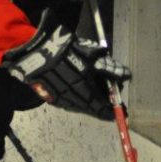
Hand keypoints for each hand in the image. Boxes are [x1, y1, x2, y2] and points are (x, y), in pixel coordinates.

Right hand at [2, 10, 130, 119]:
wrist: (34, 52)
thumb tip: (126, 76)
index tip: (122, 110)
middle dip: (103, 103)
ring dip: (90, 100)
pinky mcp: (51, 97)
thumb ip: (110, 69)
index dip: (114, 110)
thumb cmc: (66, 52)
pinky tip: (79, 86)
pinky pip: (70, 101)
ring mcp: (61, 100)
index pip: (104, 109)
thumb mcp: (92, 56)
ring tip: (95, 88)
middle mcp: (73, 101)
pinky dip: (78, 97)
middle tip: (109, 94)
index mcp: (85, 92)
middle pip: (93, 108)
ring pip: (81, 105)